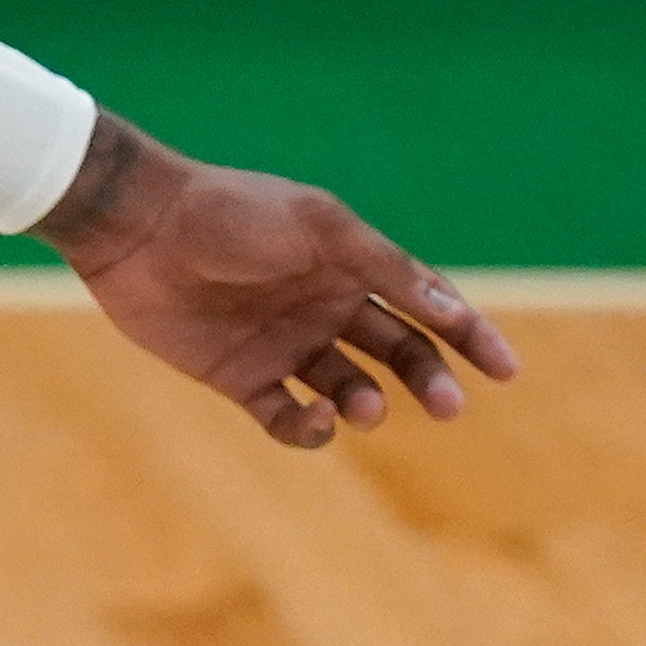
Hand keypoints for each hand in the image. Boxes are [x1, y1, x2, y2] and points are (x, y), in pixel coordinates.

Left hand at [34, 115, 519, 446]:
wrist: (139, 228)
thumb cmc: (235, 216)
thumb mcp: (322, 231)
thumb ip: (387, 270)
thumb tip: (455, 308)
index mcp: (351, 264)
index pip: (426, 304)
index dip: (469, 335)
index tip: (506, 370)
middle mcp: (324, 306)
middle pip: (396, 353)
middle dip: (428, 379)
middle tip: (449, 408)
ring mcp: (283, 343)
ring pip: (348, 389)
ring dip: (366, 404)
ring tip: (364, 407)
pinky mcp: (239, 377)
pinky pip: (287, 417)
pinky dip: (306, 429)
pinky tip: (311, 420)